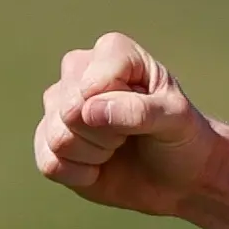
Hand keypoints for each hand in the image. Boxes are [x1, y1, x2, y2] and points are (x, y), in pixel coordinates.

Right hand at [34, 32, 217, 215]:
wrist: (177, 175)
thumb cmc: (180, 137)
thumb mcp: (176, 120)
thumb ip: (140, 110)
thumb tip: (89, 110)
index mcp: (113, 52)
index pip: (93, 84)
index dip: (120, 109)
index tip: (148, 112)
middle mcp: (79, 71)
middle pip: (70, 110)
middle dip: (106, 134)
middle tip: (131, 133)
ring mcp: (59, 105)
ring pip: (58, 138)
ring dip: (95, 154)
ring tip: (117, 146)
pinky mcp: (48, 139)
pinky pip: (49, 163)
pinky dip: (80, 174)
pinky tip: (99, 166)